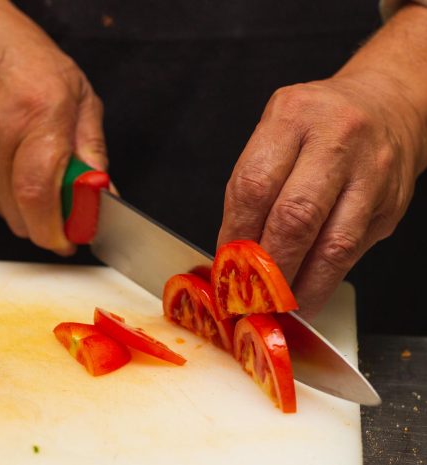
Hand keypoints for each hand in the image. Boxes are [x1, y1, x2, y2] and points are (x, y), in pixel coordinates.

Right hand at [0, 1, 105, 254]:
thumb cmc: (21, 56)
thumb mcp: (78, 94)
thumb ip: (93, 150)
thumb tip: (103, 192)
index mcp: (38, 117)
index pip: (40, 196)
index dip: (58, 230)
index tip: (74, 238)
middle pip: (23, 216)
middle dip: (50, 226)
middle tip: (67, 214)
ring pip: (6, 213)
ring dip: (30, 211)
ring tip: (40, 177)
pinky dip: (10, 196)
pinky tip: (15, 165)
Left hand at [217, 72, 425, 318]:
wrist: (387, 105)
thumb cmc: (318, 123)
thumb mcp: (276, 130)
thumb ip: (254, 182)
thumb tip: (232, 249)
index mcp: (292, 117)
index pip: (254, 186)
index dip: (235, 234)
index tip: (225, 264)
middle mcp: (336, 140)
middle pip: (294, 217)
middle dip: (267, 267)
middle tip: (248, 294)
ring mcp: (369, 174)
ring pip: (331, 244)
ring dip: (298, 284)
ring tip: (275, 304)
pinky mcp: (390, 205)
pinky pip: (352, 253)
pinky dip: (323, 282)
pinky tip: (305, 294)